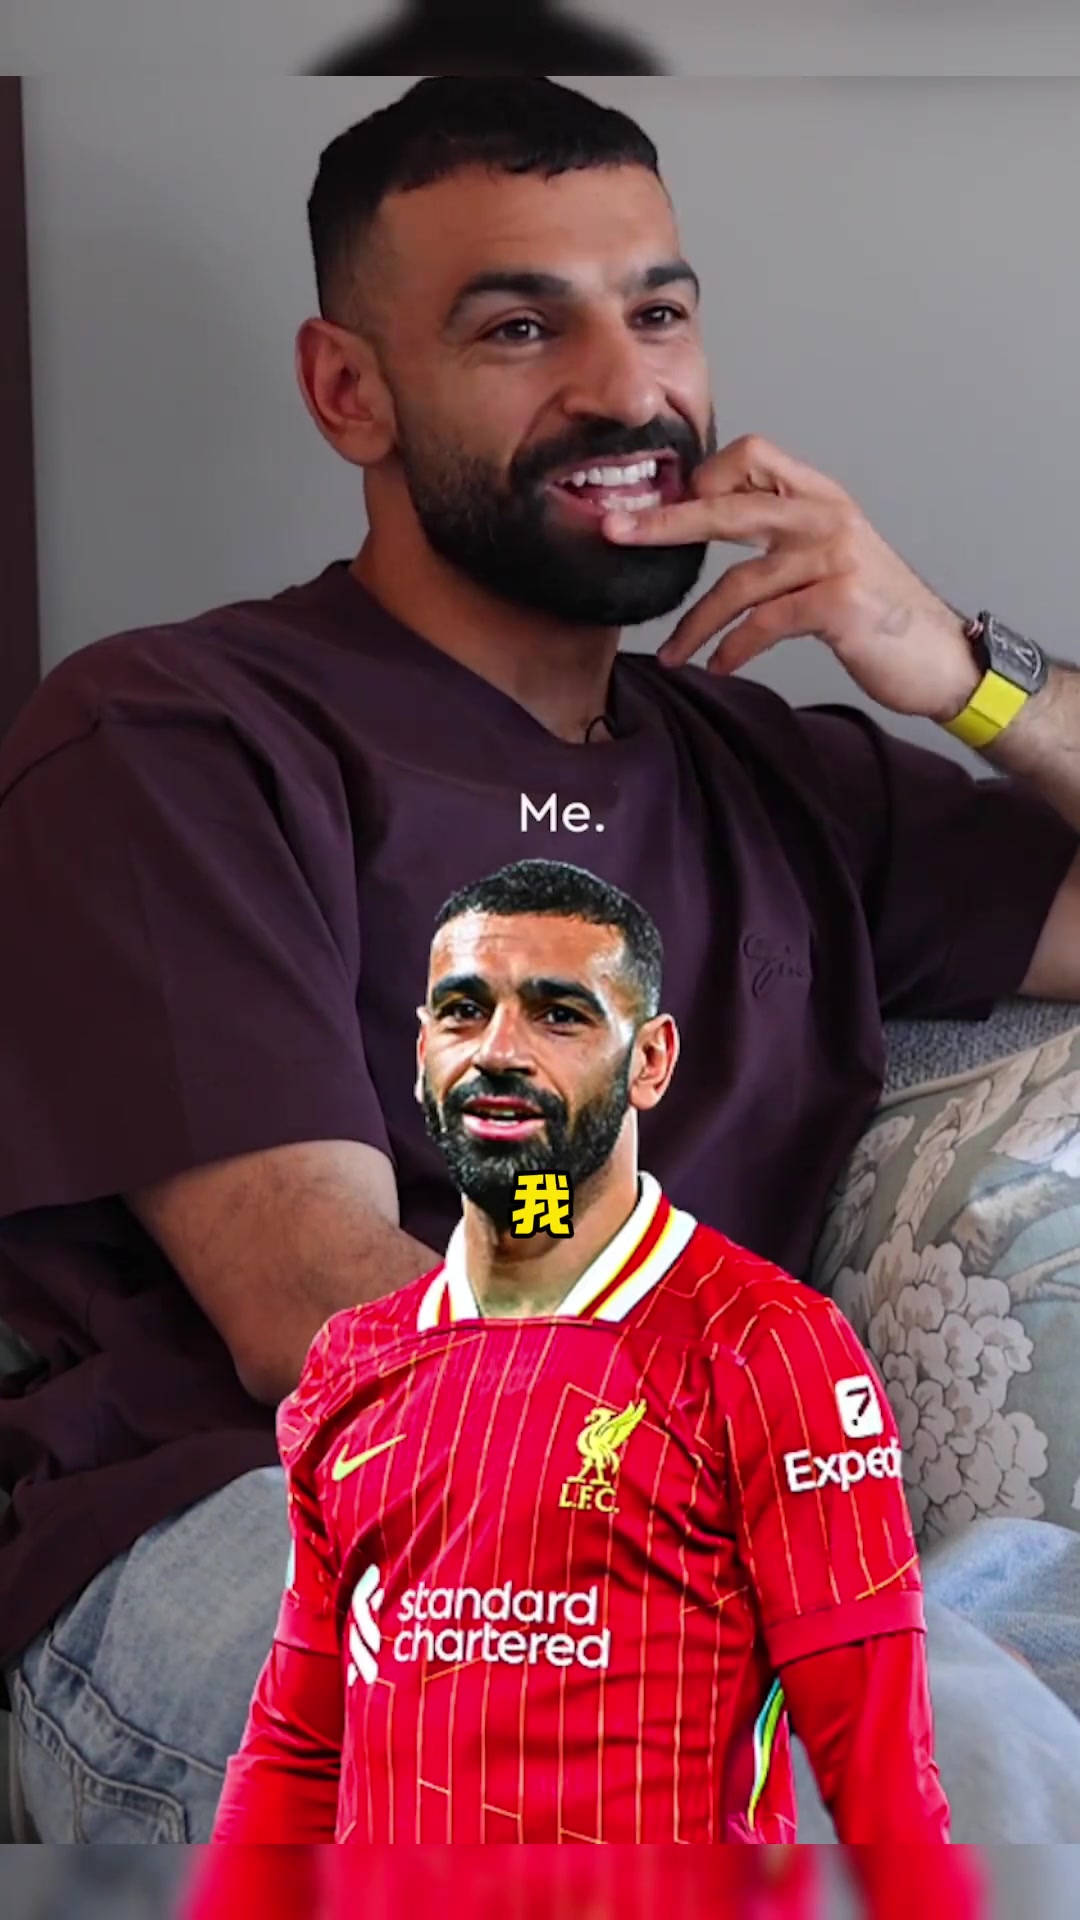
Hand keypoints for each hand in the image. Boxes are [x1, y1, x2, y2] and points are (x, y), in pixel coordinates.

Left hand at [602, 434, 982, 724]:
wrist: (940, 659)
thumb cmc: (878, 613)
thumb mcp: (833, 557)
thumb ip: (783, 537)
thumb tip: (709, 524)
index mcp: (821, 497)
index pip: (753, 455)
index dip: (706, 475)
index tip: (668, 507)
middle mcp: (827, 517)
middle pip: (728, 507)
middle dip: (664, 522)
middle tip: (615, 531)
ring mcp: (835, 558)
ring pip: (737, 583)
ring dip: (695, 624)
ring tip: (672, 653)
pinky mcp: (838, 603)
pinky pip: (762, 624)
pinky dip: (733, 649)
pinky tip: (719, 665)